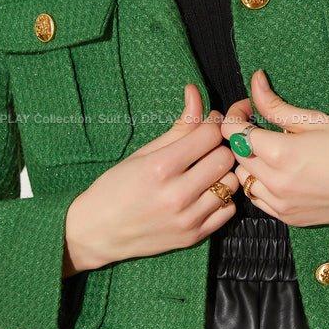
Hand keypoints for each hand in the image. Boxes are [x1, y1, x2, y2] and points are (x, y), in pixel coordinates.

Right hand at [64, 82, 237, 269]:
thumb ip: (178, 126)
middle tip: (206, 150)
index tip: (204, 127)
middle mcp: (177, 194)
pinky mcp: (193, 236)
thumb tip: (196, 92)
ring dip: (222, 174)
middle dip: (218, 148)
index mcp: (161, 167)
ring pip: (231, 184)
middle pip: (224, 158)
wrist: (97, 231)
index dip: (210, 126)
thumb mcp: (143, 152)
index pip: (209, 135)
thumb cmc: (116, 186)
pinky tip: (205, 194)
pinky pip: (228, 210)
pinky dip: (222, 198)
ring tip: (206, 172)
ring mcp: (187, 218)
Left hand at [219, 69, 328, 227]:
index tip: (248, 108)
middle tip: (259, 125)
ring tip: (270, 151)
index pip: (233, 132)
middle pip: (236, 155)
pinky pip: (258, 200)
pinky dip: (260, 185)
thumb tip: (255, 82)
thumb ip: (277, 105)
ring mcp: (281, 204)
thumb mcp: (315, 120)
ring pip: (244, 180)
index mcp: (280, 153)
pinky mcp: (289, 218)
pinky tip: (279, 174)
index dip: (235, 115)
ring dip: (249, 163)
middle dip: (241, 136)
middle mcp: (275, 182)